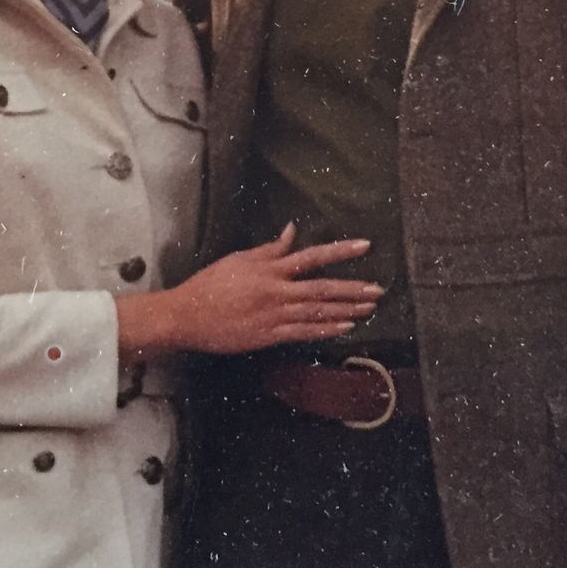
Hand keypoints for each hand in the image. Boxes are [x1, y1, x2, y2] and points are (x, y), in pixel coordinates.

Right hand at [166, 223, 382, 353]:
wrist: (187, 316)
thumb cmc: (210, 284)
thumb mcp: (239, 259)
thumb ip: (270, 249)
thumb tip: (292, 230)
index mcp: (269, 269)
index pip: (312, 256)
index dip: (340, 251)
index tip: (365, 246)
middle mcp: (276, 291)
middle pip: (323, 288)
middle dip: (353, 289)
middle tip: (379, 289)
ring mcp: (274, 315)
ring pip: (318, 312)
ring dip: (346, 310)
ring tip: (370, 308)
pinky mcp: (269, 336)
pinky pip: (304, 332)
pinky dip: (326, 329)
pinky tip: (345, 327)